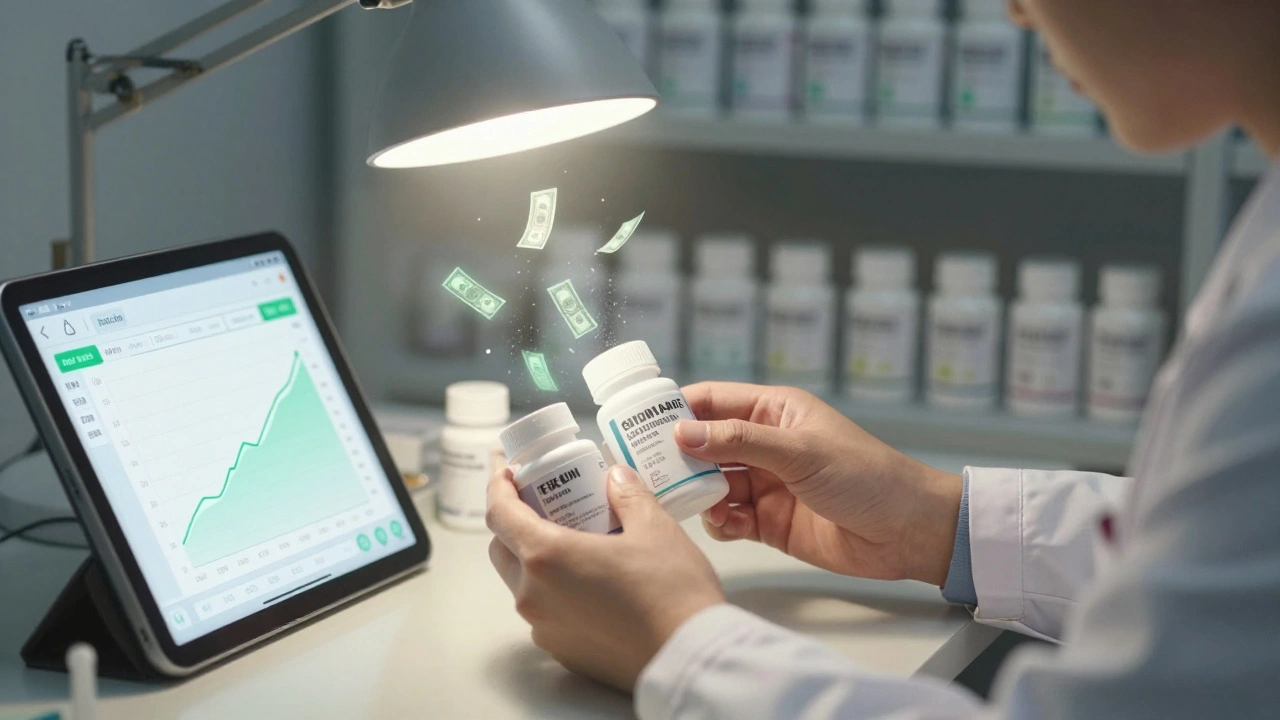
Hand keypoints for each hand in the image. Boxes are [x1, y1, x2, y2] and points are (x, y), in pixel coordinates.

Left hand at [486, 464, 724, 691]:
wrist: (690, 656)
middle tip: (546, 505)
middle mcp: (534, 596)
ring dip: (535, 559)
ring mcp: (544, 628)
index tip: (508, 471)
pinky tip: (591, 584)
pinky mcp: (561, 651)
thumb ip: (627, 495)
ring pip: (522, 583)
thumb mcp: (655, 527)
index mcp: (546, 556)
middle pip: (502, 549)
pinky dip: (555, 592)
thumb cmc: (671, 591)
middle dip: (514, 522)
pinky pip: (545, 612)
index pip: (499, 514)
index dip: (498, 486)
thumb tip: (616, 478)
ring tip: (576, 544)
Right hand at [676, 382, 962, 586]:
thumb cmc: (866, 476)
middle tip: (650, 471)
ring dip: (699, 494)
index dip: (676, 409)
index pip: (713, 401)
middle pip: (704, 445)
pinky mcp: (768, 521)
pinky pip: (727, 518)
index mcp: (775, 411)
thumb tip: (682, 433)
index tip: (639, 422)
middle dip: (679, 458)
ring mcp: (765, 484)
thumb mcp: (800, 451)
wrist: (907, 531)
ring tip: (696, 502)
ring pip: (711, 484)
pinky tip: (728, 526)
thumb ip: (739, 441)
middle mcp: (765, 444)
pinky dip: (720, 522)